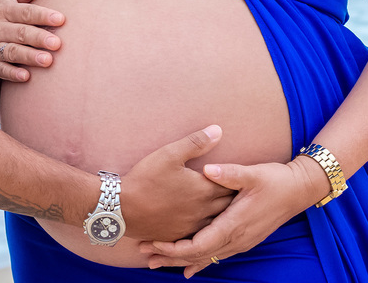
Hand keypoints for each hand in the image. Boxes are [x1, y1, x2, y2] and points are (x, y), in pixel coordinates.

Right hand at [0, 0, 63, 81]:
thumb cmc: (0, 9)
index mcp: (3, 10)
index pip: (24, 12)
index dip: (42, 15)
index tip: (61, 19)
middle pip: (20, 33)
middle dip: (39, 38)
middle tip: (57, 43)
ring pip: (12, 52)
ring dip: (30, 57)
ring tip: (48, 61)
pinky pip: (1, 70)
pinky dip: (13, 74)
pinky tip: (27, 77)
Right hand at [120, 126, 233, 241]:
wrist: (121, 208)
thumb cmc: (146, 178)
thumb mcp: (170, 154)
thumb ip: (196, 142)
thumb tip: (218, 130)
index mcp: (203, 191)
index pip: (230, 186)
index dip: (237, 182)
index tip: (246, 178)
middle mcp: (201, 212)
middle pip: (226, 207)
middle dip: (234, 200)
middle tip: (243, 195)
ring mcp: (190, 227)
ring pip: (216, 224)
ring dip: (223, 217)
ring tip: (230, 211)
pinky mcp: (178, 237)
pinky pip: (200, 237)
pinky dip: (207, 232)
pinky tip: (208, 229)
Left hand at [140, 157, 322, 277]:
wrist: (299, 190)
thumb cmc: (276, 180)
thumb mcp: (253, 174)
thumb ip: (229, 174)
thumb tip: (207, 169)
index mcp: (235, 224)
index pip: (200, 244)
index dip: (176, 247)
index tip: (155, 243)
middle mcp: (237, 239)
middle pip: (199, 256)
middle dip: (172, 257)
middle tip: (146, 256)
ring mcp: (241, 242)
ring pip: (207, 258)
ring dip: (182, 260)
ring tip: (158, 262)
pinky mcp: (244, 239)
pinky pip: (217, 255)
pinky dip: (200, 261)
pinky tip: (188, 269)